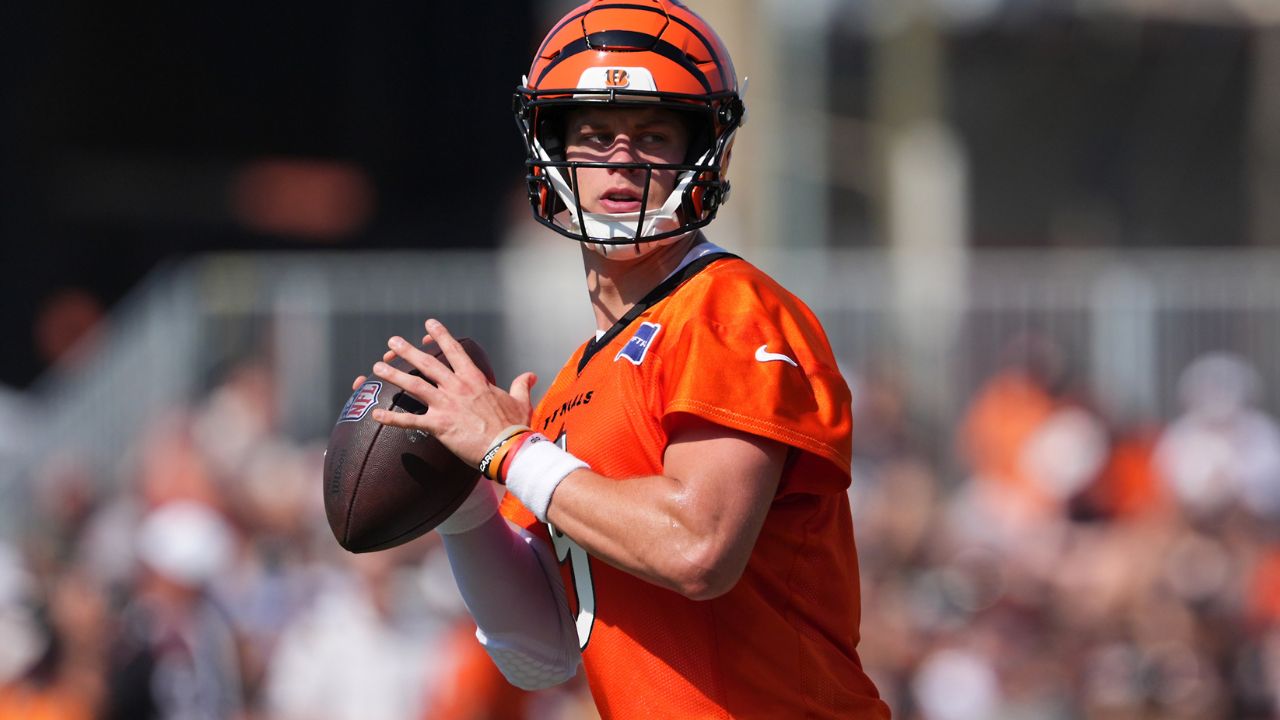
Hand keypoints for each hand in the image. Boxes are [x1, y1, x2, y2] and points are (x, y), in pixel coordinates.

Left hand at [369, 318, 537, 467]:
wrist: (508, 448)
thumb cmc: (515, 426)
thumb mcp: (521, 401)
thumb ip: (522, 385)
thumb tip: (530, 375)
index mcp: (475, 379)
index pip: (455, 351)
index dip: (441, 336)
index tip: (429, 325)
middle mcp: (457, 387)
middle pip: (427, 363)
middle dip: (408, 351)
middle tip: (392, 342)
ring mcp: (445, 405)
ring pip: (413, 385)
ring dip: (394, 375)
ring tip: (377, 367)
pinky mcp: (438, 425)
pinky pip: (409, 420)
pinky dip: (391, 418)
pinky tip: (375, 414)